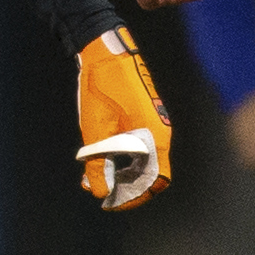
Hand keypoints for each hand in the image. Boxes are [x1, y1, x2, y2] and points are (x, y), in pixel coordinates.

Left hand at [75, 29, 171, 210]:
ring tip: (94, 180)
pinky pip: (141, 146)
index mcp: (154, 135)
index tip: (112, 202)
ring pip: (145, 161)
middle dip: (126, 188)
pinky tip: (100, 160)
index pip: (155, 180)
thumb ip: (98, 165)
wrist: (105, 52)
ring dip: (122, 175)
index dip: (135, 197)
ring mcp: (155, 122)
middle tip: (102, 194)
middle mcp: (160, 131)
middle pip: (152, 174)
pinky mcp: (146, 116)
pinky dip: (122, 159)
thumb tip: (102, 192)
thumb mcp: (95, 131)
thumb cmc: (102, 87)